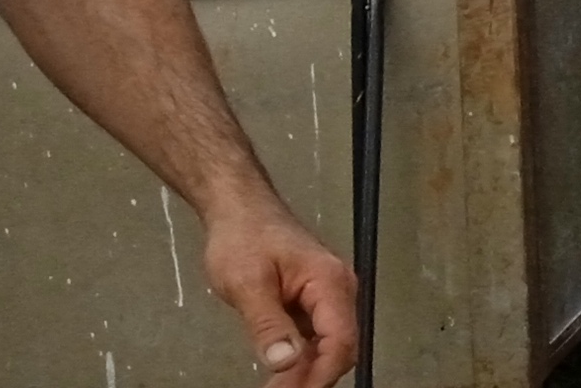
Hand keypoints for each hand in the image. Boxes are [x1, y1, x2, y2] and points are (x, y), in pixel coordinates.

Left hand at [202, 199, 359, 387]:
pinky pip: (317, 336)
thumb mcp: (248, 283)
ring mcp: (329, 296)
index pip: (341, 340)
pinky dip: (302, 358)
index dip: (320, 374)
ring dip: (307, 371)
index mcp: (330, 284)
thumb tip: (287, 362)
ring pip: (330, 344)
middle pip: (341, 346)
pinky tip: (282, 372)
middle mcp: (339, 291)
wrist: (240, 209)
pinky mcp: (315, 300)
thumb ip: (269, 323)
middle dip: (313, 377)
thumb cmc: (242, 240)